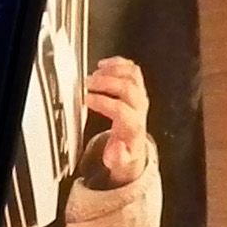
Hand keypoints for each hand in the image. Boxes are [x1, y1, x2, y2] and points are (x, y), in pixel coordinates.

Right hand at [84, 56, 150, 184]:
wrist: (132, 146)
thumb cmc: (124, 153)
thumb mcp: (119, 163)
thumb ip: (117, 157)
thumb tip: (117, 147)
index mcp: (133, 126)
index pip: (121, 109)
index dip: (103, 102)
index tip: (87, 99)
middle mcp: (139, 108)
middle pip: (128, 88)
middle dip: (106, 82)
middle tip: (87, 83)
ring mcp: (140, 96)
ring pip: (132, 75)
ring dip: (113, 70)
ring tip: (95, 73)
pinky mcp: (137, 88)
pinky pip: (133, 69)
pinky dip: (119, 63)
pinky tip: (104, 65)